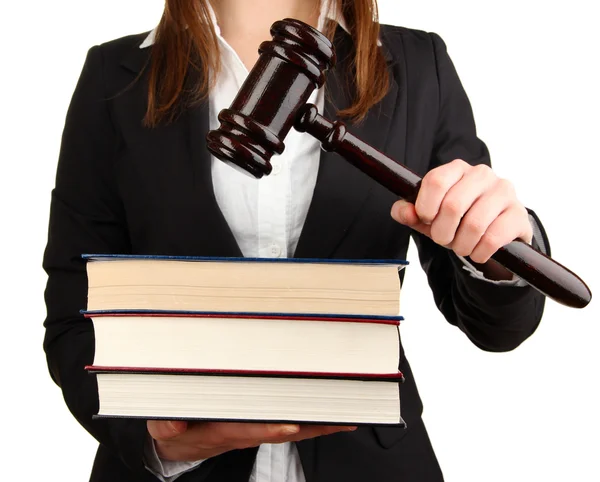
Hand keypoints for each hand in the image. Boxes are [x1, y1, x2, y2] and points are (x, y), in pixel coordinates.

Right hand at [147, 420, 356, 461]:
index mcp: (222, 431)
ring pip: (293, 429)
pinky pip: (293, 425)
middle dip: (310, 425)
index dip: (269, 429)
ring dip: (319, 424)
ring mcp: (256, 430)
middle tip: (337, 417)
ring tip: (346, 416)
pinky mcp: (260, 425)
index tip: (290, 425)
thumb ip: (166, 425)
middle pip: (281, 430)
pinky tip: (334, 417)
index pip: (249, 430)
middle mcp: (245, 433)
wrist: (180, 444)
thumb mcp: (161, 426)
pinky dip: (314, 423)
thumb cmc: (176, 428)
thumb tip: (174, 427)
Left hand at [391, 159, 531, 263]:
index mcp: (457, 169)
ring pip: (474, 224)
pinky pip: (493, 238)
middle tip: (444, 240)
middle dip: (442, 232)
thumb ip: (409, 213)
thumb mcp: (429, 216)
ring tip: (461, 247)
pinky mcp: (519, 214)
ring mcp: (504, 192)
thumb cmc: (457, 220)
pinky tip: (478, 252)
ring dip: (461, 245)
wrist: (494, 233)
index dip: (425, 207)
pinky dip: (479, 252)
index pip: (436, 181)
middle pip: (452, 205)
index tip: (427, 220)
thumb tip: (403, 212)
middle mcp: (482, 174)